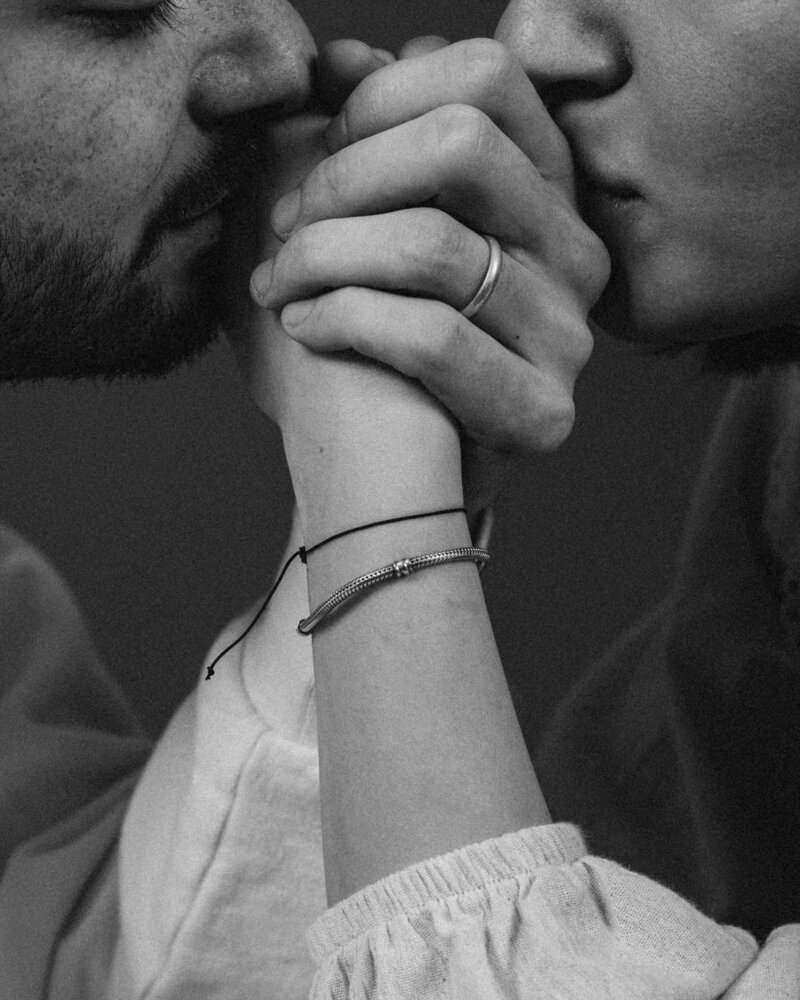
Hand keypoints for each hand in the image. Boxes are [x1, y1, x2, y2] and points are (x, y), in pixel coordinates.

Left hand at [250, 39, 608, 465]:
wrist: (385, 473)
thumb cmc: (366, 341)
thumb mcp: (362, 226)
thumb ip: (365, 138)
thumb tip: (343, 59)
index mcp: (544, 186)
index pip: (485, 77)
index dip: (382, 98)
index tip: (322, 149)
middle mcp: (573, 250)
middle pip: (460, 145)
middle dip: (341, 178)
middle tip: (284, 224)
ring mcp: (566, 333)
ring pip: (431, 245)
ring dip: (320, 258)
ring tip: (275, 285)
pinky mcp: (541, 410)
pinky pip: (431, 337)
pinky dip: (342, 322)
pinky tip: (303, 328)